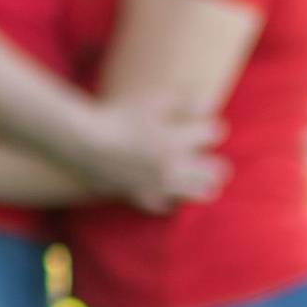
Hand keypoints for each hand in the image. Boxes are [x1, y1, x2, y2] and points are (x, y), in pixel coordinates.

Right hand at [83, 97, 228, 213]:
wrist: (84, 142)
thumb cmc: (119, 116)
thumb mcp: (152, 101)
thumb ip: (184, 101)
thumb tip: (212, 101)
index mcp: (177, 138)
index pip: (211, 134)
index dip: (214, 129)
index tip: (214, 129)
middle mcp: (172, 165)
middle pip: (210, 170)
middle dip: (217, 166)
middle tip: (222, 168)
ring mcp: (157, 183)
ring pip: (192, 192)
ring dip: (204, 189)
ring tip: (212, 189)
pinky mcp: (139, 195)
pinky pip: (162, 205)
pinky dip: (170, 203)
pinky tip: (173, 200)